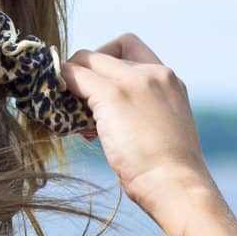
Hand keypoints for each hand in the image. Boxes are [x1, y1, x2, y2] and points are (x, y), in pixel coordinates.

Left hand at [61, 34, 216, 221]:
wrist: (175, 185)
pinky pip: (76, 76)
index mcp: (170, 81)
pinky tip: (61, 109)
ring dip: (74, 79)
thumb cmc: (168, 173)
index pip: (133, 51)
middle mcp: (155, 73)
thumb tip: (107, 117)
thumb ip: (142, 112)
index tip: (100, 90)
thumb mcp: (162, 130)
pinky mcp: (114, 95)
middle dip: (89, 70)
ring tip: (75, 115)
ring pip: (89, 58)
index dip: (109, 64)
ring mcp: (135, 81)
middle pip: (109, 50)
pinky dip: (64, 85)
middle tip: (80, 100)